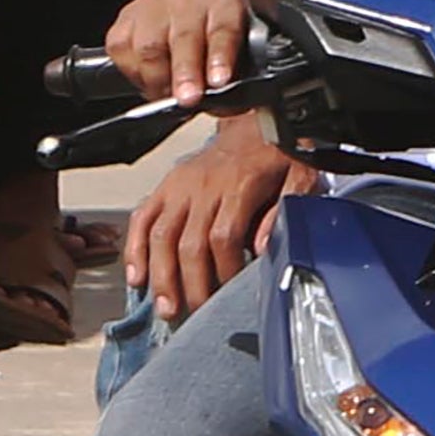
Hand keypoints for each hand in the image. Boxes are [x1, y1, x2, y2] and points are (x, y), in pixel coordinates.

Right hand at [109, 0, 264, 105]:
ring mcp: (154, 7)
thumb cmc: (212, 34)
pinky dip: (133, 73)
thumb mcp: (235, 46)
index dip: (220, 56)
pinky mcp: (125, 18)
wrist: (186, 0)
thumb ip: (234, 76)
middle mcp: (188, 1)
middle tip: (188, 100)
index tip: (219, 82)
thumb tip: (222, 107)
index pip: (223, 29)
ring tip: (167, 96)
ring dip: (157, 81)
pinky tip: (147, 79)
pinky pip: (121, 50)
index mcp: (223, 6)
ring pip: (148, 47)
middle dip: (184, 73)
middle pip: (184, 38)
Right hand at [124, 122, 307, 316]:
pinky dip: (135, 249)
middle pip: (189, 243)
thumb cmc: (277, 155)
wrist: (255, 121)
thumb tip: (263, 247)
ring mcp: (180, 186)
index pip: (224, 237)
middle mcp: (204, 186)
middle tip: (195, 313)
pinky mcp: (165, 185)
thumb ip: (284, 210)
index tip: (230, 293)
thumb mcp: (299, 176)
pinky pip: (142, 218)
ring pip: (161, 235)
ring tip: (165, 308)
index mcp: (239, 184)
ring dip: (161, 276)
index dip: (225, 270)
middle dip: (190, 284)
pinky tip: (136, 277)